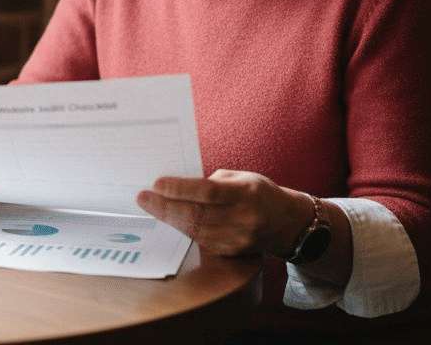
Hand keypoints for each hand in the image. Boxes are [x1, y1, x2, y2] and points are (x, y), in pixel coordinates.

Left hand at [135, 169, 309, 257]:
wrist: (286, 222)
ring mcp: (239, 238)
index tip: (157, 183)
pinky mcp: (233, 252)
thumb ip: (212, 182)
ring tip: (151, 207)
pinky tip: (170, 219)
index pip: (208, 192)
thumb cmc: (258, 192)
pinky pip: (201, 240)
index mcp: (247, 193)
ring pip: (196, 230)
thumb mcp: (241, 177)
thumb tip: (177, 186)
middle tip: (143, 198)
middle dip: (165, 206)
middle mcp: (244, 218)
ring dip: (170, 219)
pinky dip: (183, 229)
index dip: (180, 189)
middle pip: (197, 214)